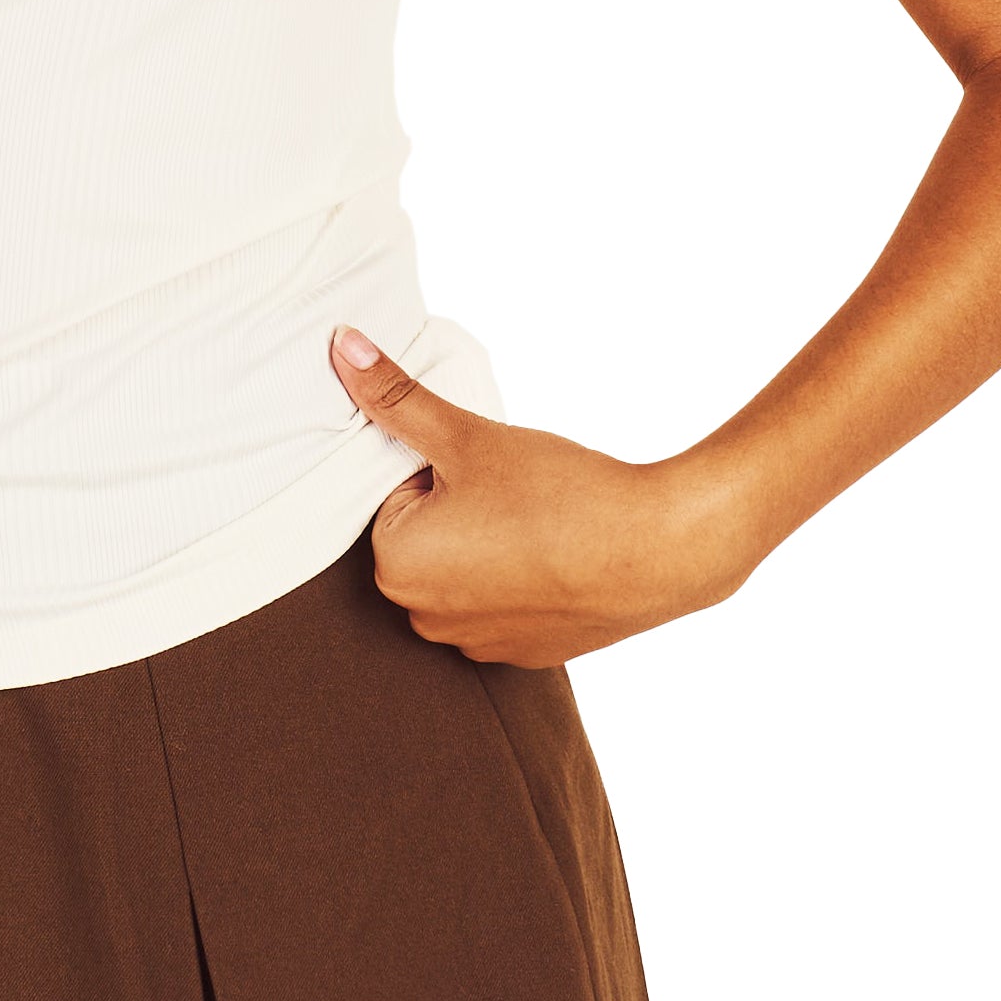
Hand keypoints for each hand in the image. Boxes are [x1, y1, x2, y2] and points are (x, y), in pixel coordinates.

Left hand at [329, 326, 753, 665]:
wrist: (658, 550)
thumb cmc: (557, 492)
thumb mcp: (466, 435)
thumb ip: (397, 396)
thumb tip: (343, 346)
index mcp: (395, 566)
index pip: (397, 495)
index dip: (442, 470)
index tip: (485, 469)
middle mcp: (423, 618)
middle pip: (425, 537)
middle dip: (458, 507)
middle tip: (513, 492)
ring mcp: (476, 645)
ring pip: (465, 570)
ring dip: (488, 544)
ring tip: (538, 522)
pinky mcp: (523, 655)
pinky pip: (504, 604)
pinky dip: (522, 579)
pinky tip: (557, 557)